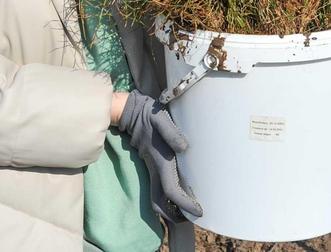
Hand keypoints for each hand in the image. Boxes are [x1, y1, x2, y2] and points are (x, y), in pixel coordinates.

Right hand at [117, 91, 202, 222]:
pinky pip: (158, 189)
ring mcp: (152, 169)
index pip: (171, 191)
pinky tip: (179, 196)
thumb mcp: (160, 118)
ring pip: (157, 198)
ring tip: (186, 212)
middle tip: (192, 219)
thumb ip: (171, 132)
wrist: (131, 112)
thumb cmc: (149, 115)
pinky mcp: (152, 166)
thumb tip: (183, 148)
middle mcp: (155, 169)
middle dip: (174, 215)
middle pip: (160, 202)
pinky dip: (167, 198)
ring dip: (170, 209)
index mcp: (160, 161)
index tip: (199, 212)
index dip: (184, 205)